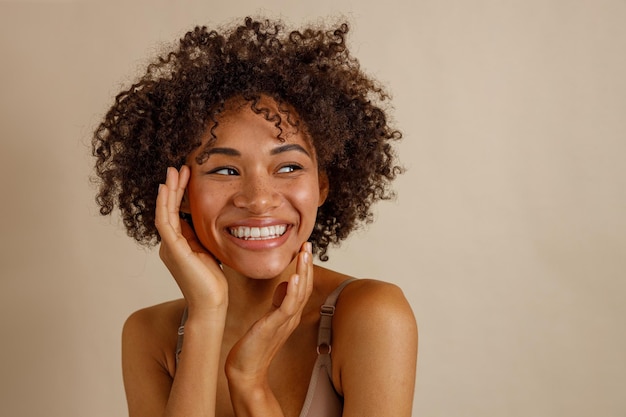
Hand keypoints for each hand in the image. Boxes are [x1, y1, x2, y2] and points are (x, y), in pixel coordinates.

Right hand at [155, 166, 227, 311]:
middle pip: (168, 209)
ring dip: (169, 190)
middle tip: (179, 167)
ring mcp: (169, 247)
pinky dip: (164, 204)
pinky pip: (165, 221)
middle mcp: (170, 244)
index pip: (176, 213)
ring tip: (174, 171)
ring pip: (164, 212)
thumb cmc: (213, 282)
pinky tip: (166, 188)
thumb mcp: (209, 252)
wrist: (212, 304)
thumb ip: (203, 237)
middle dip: (173, 187)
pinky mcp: (173, 249)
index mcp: (178, 245)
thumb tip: (208, 219)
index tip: (188, 176)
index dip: (180, 194)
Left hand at [225, 242, 313, 386]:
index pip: (303, 286)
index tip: (305, 249)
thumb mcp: (267, 318)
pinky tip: (294, 277)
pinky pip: (287, 307)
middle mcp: (291, 317)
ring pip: (300, 293)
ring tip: (304, 254)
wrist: (245, 371)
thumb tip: (286, 284)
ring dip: (303, 272)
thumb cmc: (253, 346)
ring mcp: (284, 322)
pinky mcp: (274, 327)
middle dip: (307, 265)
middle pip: (306, 287)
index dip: (305, 267)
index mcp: (290, 314)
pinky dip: (293, 291)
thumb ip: (278, 302)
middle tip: (308, 244)